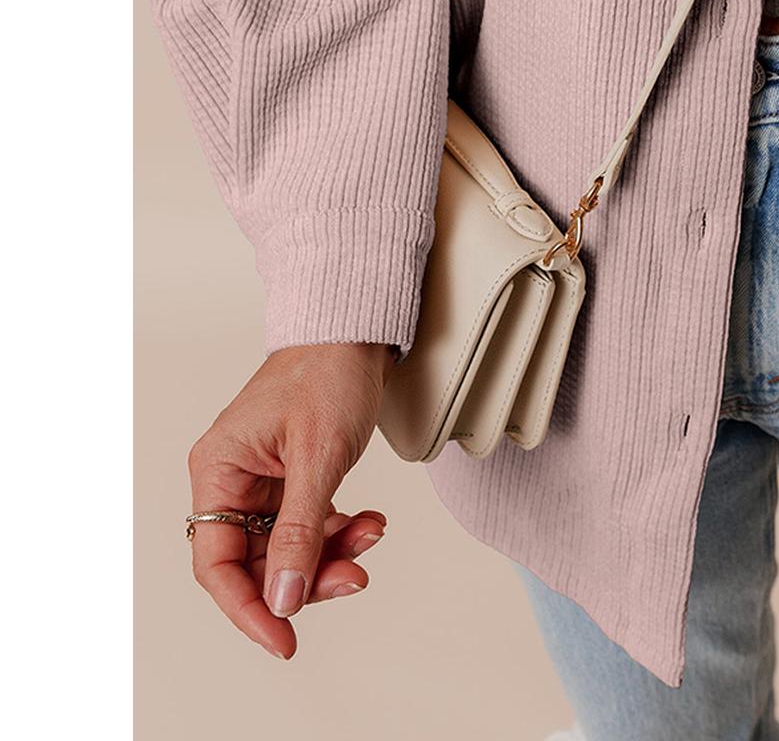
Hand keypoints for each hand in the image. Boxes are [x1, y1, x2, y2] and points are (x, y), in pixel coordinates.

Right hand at [186, 340, 397, 659]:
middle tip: (354, 578)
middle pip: (255, 561)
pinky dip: (339, 530)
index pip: (217, 563)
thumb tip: (283, 599)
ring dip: (331, 553)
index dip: (248, 609)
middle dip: (307, 576)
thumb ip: (299, 533)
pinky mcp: (292, 476)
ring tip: (371, 535)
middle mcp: (232, 478)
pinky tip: (370, 522)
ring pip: (287, 547)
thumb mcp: (318, 457)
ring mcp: (262, 478)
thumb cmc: (328, 372)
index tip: (284, 639)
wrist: (357, 329)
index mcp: (218, 469)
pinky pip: (308, 524)